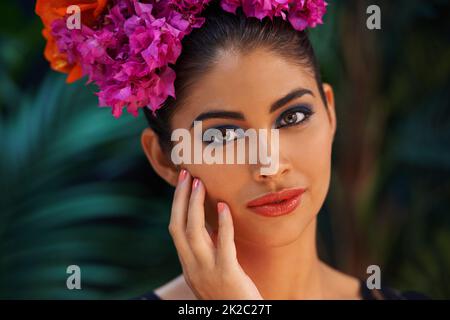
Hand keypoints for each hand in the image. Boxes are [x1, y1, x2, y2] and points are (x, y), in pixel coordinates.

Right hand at [168, 169, 262, 299]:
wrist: (237, 316)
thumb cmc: (229, 294)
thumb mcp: (211, 272)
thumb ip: (207, 251)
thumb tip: (211, 225)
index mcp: (188, 265)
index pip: (175, 229)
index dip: (177, 205)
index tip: (182, 184)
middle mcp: (192, 267)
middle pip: (178, 227)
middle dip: (181, 199)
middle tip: (187, 175)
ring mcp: (208, 270)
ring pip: (194, 233)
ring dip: (195, 205)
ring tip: (200, 183)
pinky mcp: (228, 273)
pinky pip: (223, 244)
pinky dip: (222, 223)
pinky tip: (224, 207)